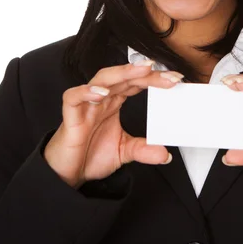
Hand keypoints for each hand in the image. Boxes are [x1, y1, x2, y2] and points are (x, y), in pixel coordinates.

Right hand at [44, 61, 183, 188]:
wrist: (66, 173)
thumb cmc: (90, 154)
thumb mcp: (124, 152)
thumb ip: (143, 150)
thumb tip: (165, 155)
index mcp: (114, 102)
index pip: (136, 83)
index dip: (154, 78)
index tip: (176, 79)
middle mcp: (101, 99)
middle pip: (123, 77)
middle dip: (145, 72)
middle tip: (168, 73)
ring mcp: (85, 105)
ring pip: (101, 78)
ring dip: (122, 72)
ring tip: (142, 70)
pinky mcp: (70, 116)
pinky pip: (74, 97)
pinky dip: (86, 91)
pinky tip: (102, 92)